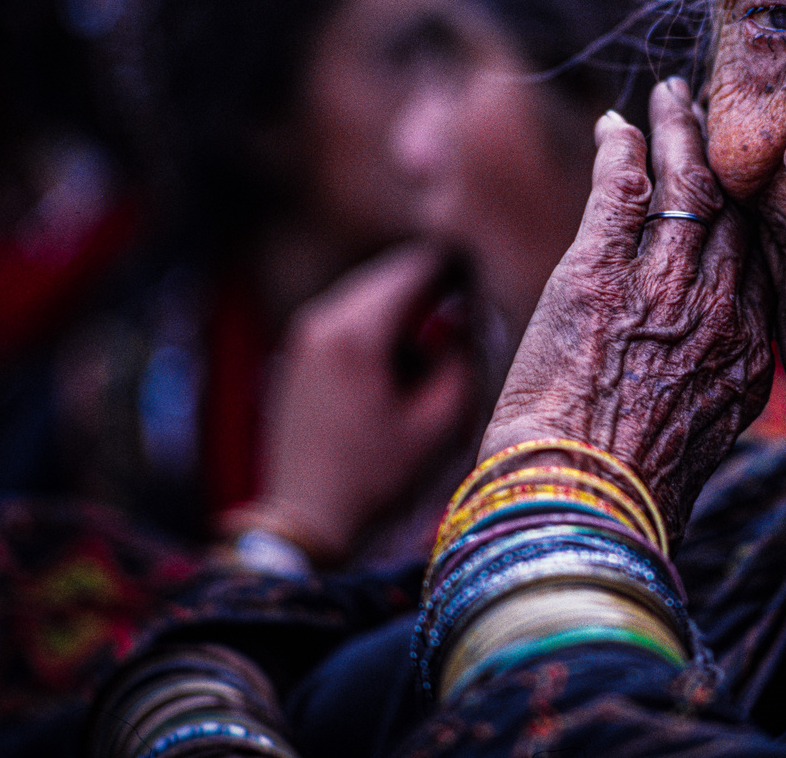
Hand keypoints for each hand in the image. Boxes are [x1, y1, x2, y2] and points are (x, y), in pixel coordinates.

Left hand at [250, 244, 481, 562]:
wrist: (305, 521)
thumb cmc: (377, 478)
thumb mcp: (438, 423)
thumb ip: (461, 358)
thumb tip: (465, 317)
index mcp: (357, 333)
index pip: (417, 268)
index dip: (457, 264)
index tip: (487, 269)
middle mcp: (322, 320)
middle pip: (390, 275)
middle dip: (431, 285)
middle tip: (471, 303)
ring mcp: (304, 336)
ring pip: (369, 295)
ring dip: (405, 308)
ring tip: (435, 346)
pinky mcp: (298, 353)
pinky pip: (347, 319)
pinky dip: (379, 328)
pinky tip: (400, 365)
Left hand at [478, 78, 772, 539]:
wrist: (579, 511)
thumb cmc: (628, 496)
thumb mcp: (700, 445)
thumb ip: (713, 390)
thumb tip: (708, 381)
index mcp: (749, 357)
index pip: (764, 260)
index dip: (754, 213)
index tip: (746, 185)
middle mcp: (719, 313)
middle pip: (737, 211)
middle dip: (727, 158)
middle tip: (714, 118)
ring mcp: (662, 288)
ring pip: (687, 185)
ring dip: (679, 133)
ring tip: (673, 98)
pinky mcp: (597, 274)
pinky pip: (622, 190)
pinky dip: (622, 149)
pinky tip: (617, 125)